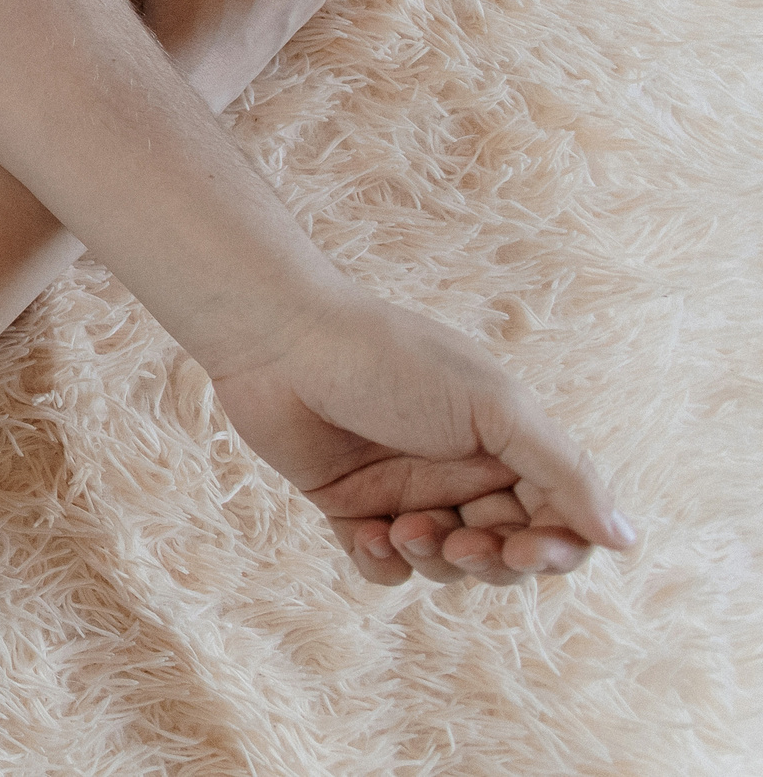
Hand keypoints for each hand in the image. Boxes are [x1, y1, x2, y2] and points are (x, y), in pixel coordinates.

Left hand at [209, 284, 635, 585]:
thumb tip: (627, 540)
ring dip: (434, 561)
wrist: (280, 341)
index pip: (558, 520)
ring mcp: (405, 490)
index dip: (554, 549)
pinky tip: (365, 534)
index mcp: (506, 442)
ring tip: (403, 528)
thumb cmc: (391, 361)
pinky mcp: (349, 506)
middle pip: (506, 552)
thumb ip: (562, 472)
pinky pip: (383, 566)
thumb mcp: (493, 408)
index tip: (527, 550)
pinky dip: (381, 564)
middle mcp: (460, 469)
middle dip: (490, 560)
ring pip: (447, 565)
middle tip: (458, 543)